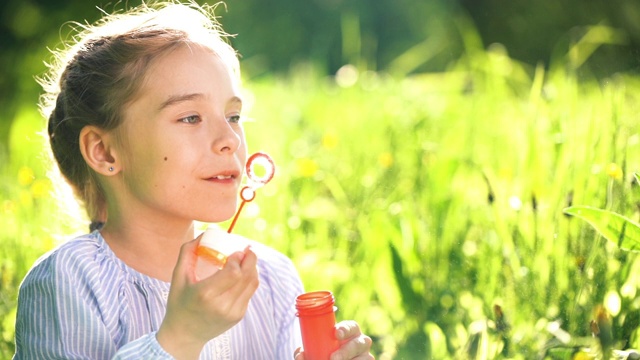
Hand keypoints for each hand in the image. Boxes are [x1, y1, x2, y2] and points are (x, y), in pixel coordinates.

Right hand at [157, 237, 258, 358]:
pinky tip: (244, 274)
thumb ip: (187, 252)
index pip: (234, 273)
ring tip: (247, 259)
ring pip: (252, 284)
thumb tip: (203, 234)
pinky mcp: (238, 316)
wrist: (184, 334)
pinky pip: (249, 293)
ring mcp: (232, 313)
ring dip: (253, 268)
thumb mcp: (178, 276)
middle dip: (251, 259)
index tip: (235, 251)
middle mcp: (222, 305)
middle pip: (247, 276)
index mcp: (206, 294)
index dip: (239, 259)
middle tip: (247, 250)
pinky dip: (249, 280)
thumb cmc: (179, 302)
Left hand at [294, 320, 373, 359]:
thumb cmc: (323, 352)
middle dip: (346, 351)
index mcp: (350, 332)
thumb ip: (306, 350)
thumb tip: (300, 354)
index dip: (345, 329)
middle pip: (360, 343)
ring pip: (365, 358)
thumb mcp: (315, 348)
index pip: (352, 326)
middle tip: (332, 358)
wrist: (329, 358)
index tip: (336, 333)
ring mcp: (366, 356)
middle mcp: (361, 342)